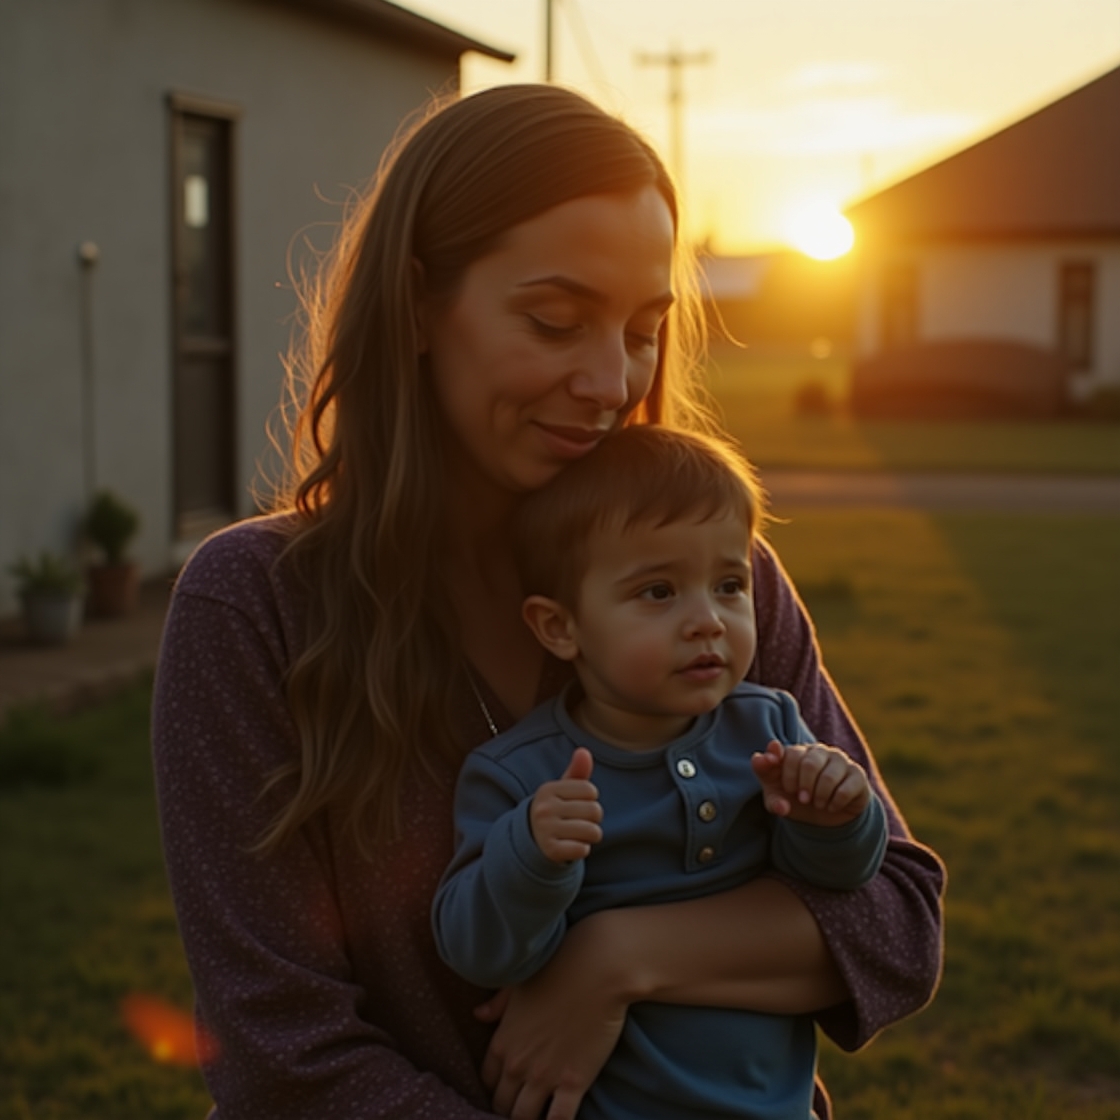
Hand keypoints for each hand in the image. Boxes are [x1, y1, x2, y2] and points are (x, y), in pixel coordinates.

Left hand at [475, 912, 628, 1119]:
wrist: (596, 970)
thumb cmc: (557, 968)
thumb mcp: (518, 984)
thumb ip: (497, 1005)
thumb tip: (478, 1014)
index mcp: (503, 1041)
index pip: (488, 1079)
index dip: (496, 1085)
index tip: (508, 1086)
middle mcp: (517, 1064)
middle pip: (503, 1104)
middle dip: (510, 1107)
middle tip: (523, 1105)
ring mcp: (543, 1076)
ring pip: (524, 1117)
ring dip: (528, 1119)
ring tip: (538, 1115)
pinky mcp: (572, 1082)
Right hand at [529, 748, 602, 862]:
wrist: (533, 840)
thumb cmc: (556, 809)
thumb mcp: (564, 790)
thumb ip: (577, 772)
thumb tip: (584, 752)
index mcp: (548, 789)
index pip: (590, 790)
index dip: (590, 799)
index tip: (577, 804)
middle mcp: (544, 808)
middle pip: (595, 811)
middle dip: (593, 818)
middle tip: (579, 821)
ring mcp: (546, 830)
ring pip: (593, 832)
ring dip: (591, 835)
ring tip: (577, 834)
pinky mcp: (550, 851)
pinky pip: (583, 850)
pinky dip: (582, 849)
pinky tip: (571, 846)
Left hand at [751, 739, 869, 826]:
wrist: (825, 818)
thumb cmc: (796, 800)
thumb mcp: (776, 794)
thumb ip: (764, 776)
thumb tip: (758, 758)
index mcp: (797, 752)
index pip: (791, 753)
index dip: (786, 771)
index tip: (787, 787)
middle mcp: (819, 751)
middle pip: (809, 763)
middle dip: (803, 787)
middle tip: (802, 799)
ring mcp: (840, 760)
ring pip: (829, 775)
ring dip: (820, 796)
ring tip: (817, 804)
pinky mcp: (857, 774)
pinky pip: (846, 788)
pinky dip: (835, 802)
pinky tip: (832, 806)